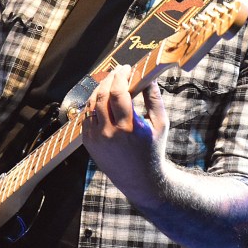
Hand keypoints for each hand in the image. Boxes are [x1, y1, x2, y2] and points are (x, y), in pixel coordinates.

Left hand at [81, 64, 169, 207]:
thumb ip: (154, 99)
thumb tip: (149, 76)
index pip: (118, 94)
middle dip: (109, 79)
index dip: (121, 76)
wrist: (139, 179)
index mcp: (129, 128)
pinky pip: (86, 116)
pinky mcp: (88, 143)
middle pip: (102, 96)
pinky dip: (93, 104)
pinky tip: (102, 98)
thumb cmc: (153, 149)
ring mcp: (96, 139)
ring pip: (91, 104)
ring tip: (110, 82)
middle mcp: (109, 134)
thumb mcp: (161, 124)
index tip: (126, 68)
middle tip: (118, 71)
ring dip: (100, 89)